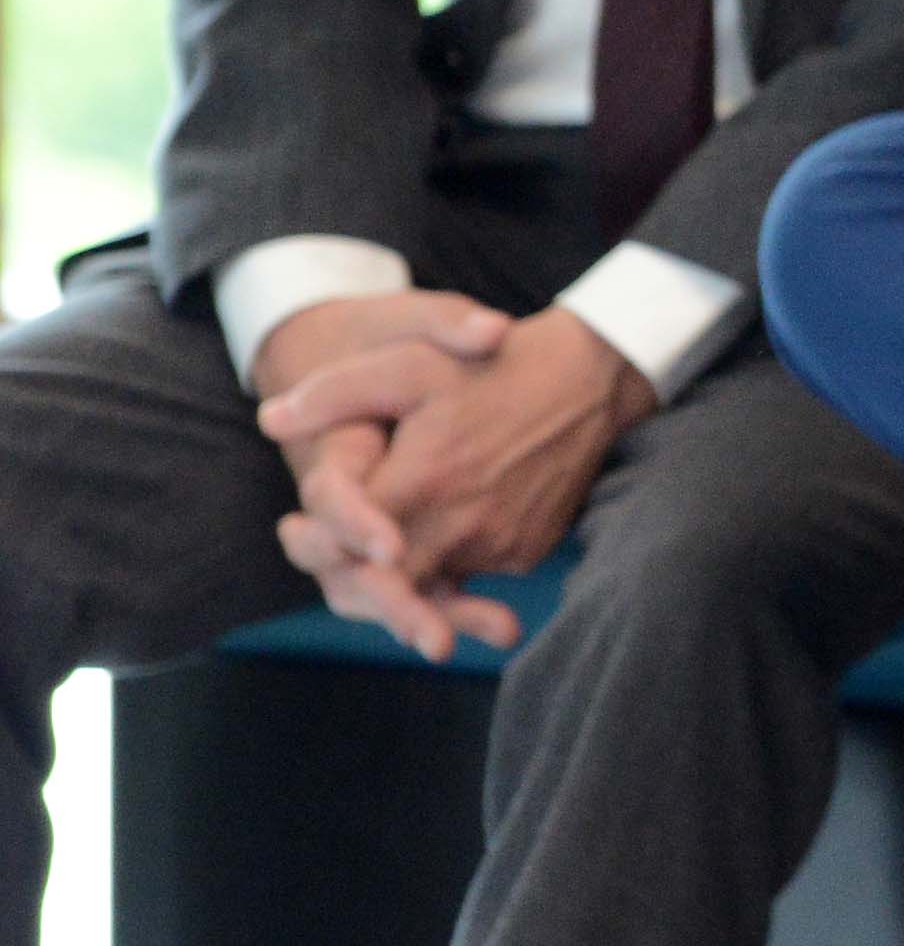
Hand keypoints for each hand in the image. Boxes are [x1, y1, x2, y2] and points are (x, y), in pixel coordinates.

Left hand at [267, 302, 647, 657]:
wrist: (591, 380)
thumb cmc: (490, 368)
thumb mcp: (408, 363)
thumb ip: (334, 392)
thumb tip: (270, 420)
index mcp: (426, 482)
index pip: (353, 547)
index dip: (319, 546)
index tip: (296, 532)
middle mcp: (464, 526)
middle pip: (389, 582)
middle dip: (354, 573)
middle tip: (321, 548)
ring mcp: (501, 545)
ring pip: (429, 580)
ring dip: (399, 567)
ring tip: (381, 530)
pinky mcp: (527, 553)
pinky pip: (470, 569)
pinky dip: (446, 555)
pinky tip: (444, 515)